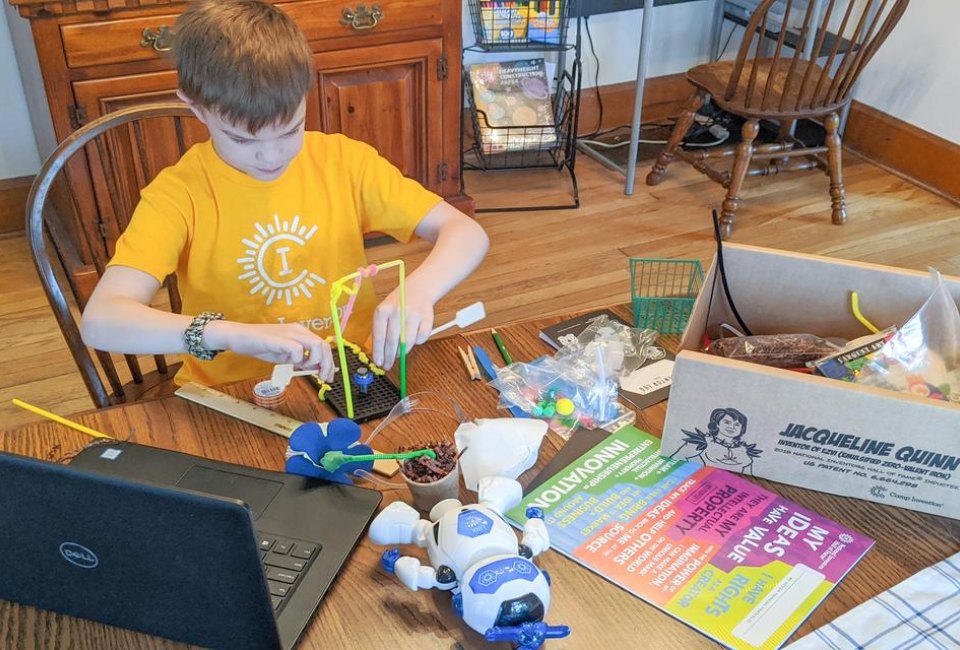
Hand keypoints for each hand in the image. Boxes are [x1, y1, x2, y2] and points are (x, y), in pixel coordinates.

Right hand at [205, 321, 334, 380]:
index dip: (329, 362)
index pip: (323, 345)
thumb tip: (315, 370)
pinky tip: (289, 362)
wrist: (239, 337)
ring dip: (315, 360)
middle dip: (326, 364)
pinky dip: (297, 359)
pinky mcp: (279, 339)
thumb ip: (300, 361)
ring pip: (315, 344)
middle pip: (323, 345)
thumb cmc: (261, 346)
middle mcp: (298, 330)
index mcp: (301, 333)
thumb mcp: (285, 356)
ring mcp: (289, 333)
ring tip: (305, 368)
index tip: (328, 376)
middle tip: (323, 378)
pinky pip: (297, 349)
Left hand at [372, 289, 433, 369]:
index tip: (378, 363)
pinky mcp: (426, 319)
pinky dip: (417, 343)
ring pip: (407, 343)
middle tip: (387, 366)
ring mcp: (413, 315)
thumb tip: (379, 355)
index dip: (378, 352)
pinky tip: (413, 339)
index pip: (379, 336)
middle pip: (392, 341)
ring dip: (402, 352)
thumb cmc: (397, 305)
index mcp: (383, 310)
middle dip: (389, 357)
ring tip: (399, 354)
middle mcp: (397, 312)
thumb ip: (380, 331)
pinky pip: (421, 339)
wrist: (418, 290)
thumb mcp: (384, 312)